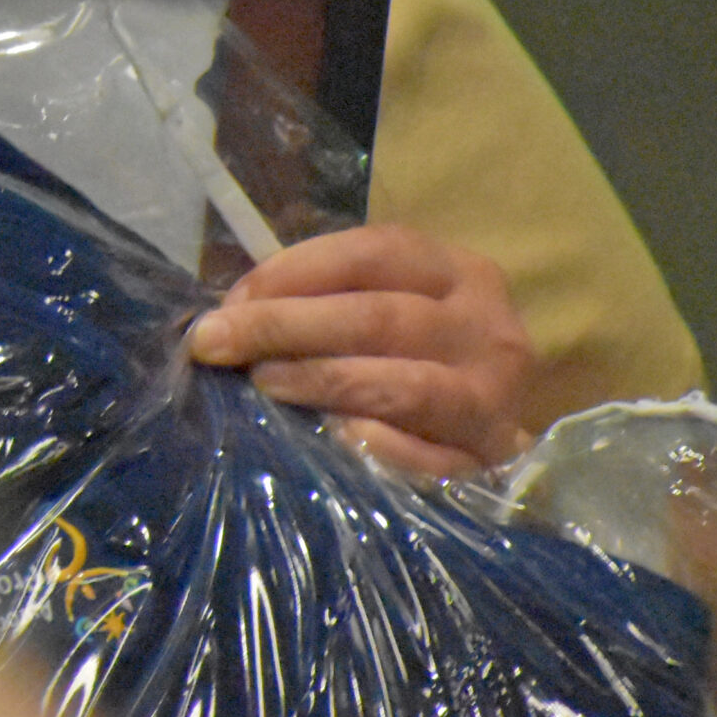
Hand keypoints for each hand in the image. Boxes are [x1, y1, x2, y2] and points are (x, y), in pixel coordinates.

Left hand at [185, 225, 532, 477]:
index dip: (294, 271)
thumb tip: (232, 314)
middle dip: (287, 326)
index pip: (372, 253)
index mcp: (458, 272)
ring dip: (322, 381)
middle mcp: (487, 328)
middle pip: (379, 317)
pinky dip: (377, 445)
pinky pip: (431, 458)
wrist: (499, 432)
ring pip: (403, 384)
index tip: (231, 299)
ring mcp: (496, 399)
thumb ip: (325, 299)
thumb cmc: (421, 356)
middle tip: (218, 343)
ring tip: (262, 382)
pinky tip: (329, 438)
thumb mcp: (389, 304)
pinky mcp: (493, 464)